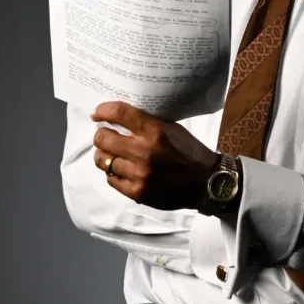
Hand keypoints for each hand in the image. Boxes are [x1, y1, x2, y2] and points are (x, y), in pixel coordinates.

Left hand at [89, 101, 219, 210]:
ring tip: (113, 155)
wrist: (206, 183)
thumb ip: (147, 124)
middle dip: (102, 136)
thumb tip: (118, 118)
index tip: (97, 114)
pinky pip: (111, 179)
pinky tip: (123, 171)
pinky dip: (114, 174)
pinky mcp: (137, 192)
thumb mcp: (172, 130)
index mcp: (155, 131)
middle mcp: (144, 152)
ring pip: (102, 161)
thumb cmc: (189, 152)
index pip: (118, 113)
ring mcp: (139, 174)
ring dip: (105, 156)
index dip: (103, 111)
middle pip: (102, 138)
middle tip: (106, 137)